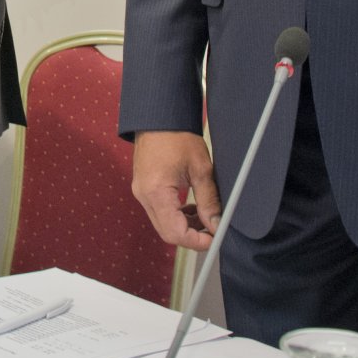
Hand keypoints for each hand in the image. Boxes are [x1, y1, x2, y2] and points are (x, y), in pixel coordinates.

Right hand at [132, 130, 221, 250]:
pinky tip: (191, 207)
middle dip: (191, 236)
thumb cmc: (178, 136)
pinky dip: (176, 216)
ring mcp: (141, 192)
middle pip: (167, 232)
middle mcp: (144, 196)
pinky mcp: (143, 188)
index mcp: (156, 192)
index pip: (175, 232)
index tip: (214, 238)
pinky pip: (159, 212)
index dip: (196, 241)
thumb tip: (216, 224)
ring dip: (184, 226)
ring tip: (205, 217)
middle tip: (212, 231)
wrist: (158, 116)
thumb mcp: (200, 169)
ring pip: (163, 224)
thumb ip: (209, 201)